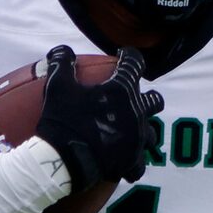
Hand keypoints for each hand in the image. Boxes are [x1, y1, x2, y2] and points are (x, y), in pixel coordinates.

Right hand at [32, 46, 163, 194]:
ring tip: (129, 132)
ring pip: (151, 133)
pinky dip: (133, 161)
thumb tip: (61, 49)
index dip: (129, 56)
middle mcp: (136, 111)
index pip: (134, 63)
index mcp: (122, 89)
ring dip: (142, 130)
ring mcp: (137, 138)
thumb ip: (62, 63)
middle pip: (153, 100)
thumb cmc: (63, 119)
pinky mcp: (132, 161)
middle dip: (147, 97)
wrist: (64, 160)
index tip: (122, 56)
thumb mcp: (58, 86)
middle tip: (132, 99)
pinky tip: (125, 161)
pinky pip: (140, 164)